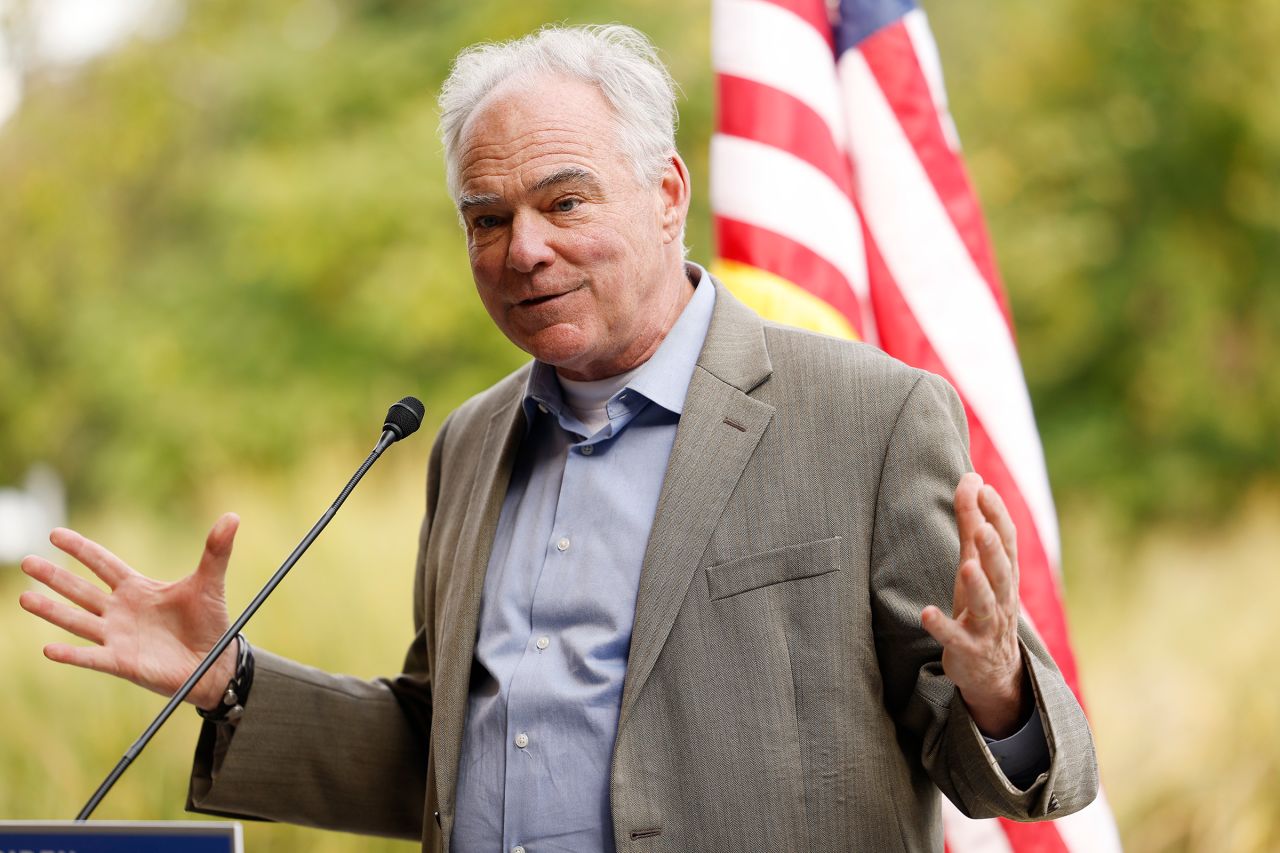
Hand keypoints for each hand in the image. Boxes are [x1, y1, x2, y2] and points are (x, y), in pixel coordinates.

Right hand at [18, 513, 240, 710]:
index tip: (55, 534)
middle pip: (81, 589)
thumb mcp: (210, 584)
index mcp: (137, 588)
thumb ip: (216, 552)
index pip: (103, 564)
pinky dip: (71, 654)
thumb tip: (232, 517)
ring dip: (52, 611)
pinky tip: (49, 649)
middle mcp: (121, 611)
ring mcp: (117, 637)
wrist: (215, 662)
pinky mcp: (121, 662)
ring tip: (24, 598)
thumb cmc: (209, 623)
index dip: (80, 549)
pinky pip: (91, 658)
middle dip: (55, 576)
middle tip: (27, 561)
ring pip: (77, 620)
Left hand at [921, 474, 1026, 737]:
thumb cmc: (982, 604)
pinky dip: (942, 626)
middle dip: (994, 550)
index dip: (998, 515)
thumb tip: (972, 477)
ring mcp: (986, 627)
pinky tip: (926, 613)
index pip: (1007, 541)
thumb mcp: (976, 563)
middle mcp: (1001, 599)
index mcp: (1004, 575)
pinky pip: (956, 639)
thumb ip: (972, 522)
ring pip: (986, 605)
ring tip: (967, 566)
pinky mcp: (968, 650)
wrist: (993, 670)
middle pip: (1002, 573)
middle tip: (984, 528)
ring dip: (977, 586)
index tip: (984, 487)